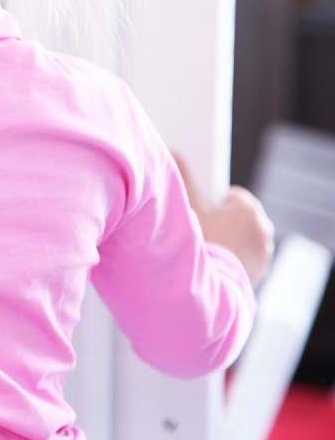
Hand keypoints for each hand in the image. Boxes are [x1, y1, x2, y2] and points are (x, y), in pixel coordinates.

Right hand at [173, 153, 274, 285]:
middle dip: (223, 218)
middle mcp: (263, 228)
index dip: (213, 200)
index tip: (202, 205)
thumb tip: (174, 151)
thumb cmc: (199, 244)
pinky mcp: (261, 269)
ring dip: (230, 236)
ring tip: (207, 242)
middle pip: (239, 215)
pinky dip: (235, 254)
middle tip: (200, 225)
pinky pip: (248, 254)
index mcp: (249, 210)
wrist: (210, 288)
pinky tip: (216, 259)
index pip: (232, 195)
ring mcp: (264, 251)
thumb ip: (182, 178)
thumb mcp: (186, 209)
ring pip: (244, 235)